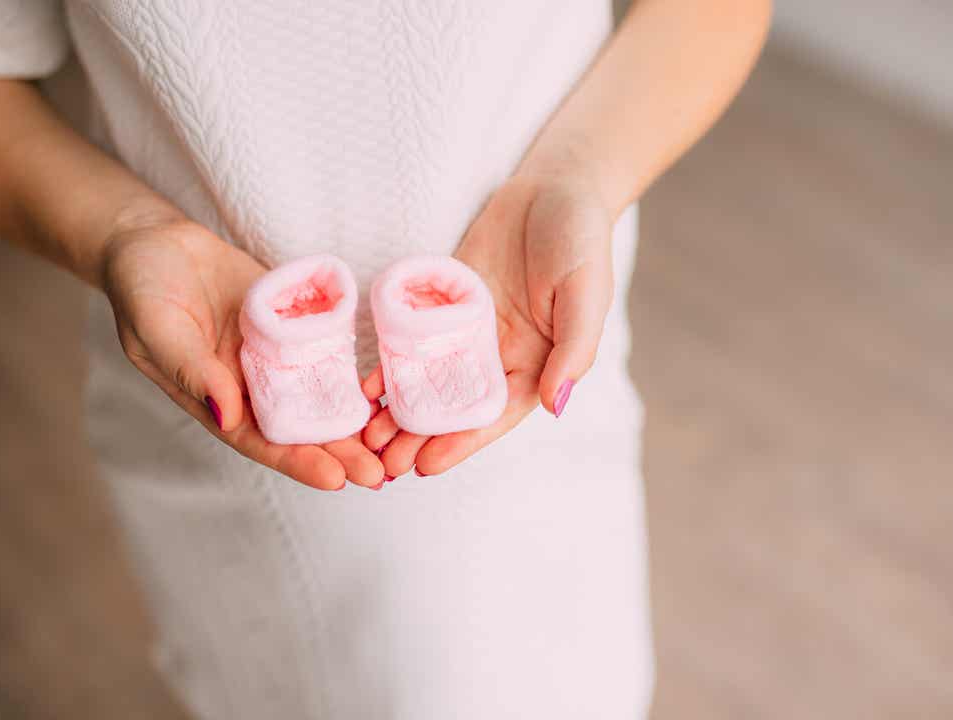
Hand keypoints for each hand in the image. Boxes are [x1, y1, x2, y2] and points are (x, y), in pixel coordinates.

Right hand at [101, 209, 384, 490]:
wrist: (156, 243)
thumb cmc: (142, 286)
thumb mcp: (156, 326)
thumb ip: (191, 369)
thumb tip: (227, 414)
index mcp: (213, 398)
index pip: (259, 440)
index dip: (298, 461)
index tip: (335, 480)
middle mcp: (248, 386)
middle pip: (298, 428)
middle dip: (339, 453)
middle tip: (380, 475)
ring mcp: (272, 358)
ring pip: (318, 396)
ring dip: (353, 420)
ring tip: (393, 440)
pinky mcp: (291, 327)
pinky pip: (324, 353)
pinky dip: (350, 372)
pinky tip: (385, 388)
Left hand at [361, 174, 614, 475]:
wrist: (555, 186)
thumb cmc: (582, 240)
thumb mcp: (587, 293)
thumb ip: (573, 349)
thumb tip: (553, 404)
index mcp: (536, 362)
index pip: (496, 413)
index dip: (463, 441)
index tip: (428, 466)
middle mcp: (499, 354)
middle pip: (457, 406)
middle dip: (422, 436)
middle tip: (383, 464)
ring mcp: (468, 330)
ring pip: (430, 379)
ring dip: (401, 410)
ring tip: (367, 437)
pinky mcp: (444, 302)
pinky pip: (415, 337)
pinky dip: (392, 362)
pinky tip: (366, 385)